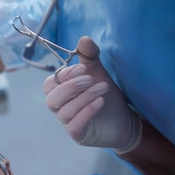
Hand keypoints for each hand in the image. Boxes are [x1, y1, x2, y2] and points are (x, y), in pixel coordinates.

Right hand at [43, 36, 142, 154]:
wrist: (124, 122)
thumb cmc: (106, 98)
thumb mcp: (98, 74)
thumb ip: (89, 58)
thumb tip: (84, 39)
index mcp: (61, 93)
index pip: (50, 84)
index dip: (64, 76)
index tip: (83, 68)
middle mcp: (61, 109)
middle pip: (51, 99)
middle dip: (70, 87)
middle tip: (91, 79)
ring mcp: (68, 123)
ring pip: (64, 111)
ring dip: (84, 97)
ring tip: (103, 88)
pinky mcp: (78, 135)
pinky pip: (75, 125)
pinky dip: (87, 111)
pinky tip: (100, 102)